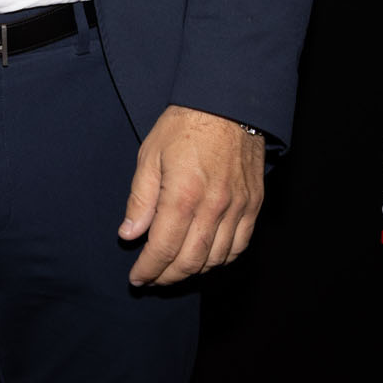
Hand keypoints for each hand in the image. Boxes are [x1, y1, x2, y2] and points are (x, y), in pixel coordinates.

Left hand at [121, 105, 265, 286]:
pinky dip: (221, 260)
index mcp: (183, 195)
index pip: (163, 248)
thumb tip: (129, 234)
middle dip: (167, 277)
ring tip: (174, 271)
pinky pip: (239, 246)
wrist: (228, 103)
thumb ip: (140, 199)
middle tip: (152, 280)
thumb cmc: (184, 125)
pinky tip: (206, 259)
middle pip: (190, 261)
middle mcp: (213, 207)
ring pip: (216, 259)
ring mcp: (238, 208)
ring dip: (193, 272)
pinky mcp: (253, 205)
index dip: (148, 269)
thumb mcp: (150, 155)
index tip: (137, 278)